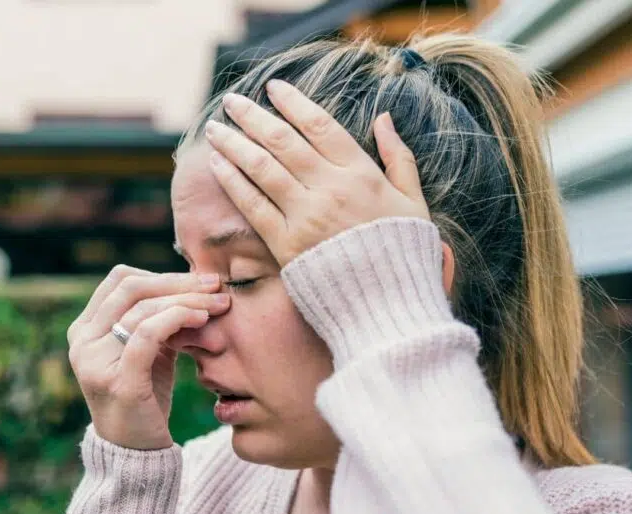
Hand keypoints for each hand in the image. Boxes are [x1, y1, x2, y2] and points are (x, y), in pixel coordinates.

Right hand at [67, 266, 230, 449]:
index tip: (199, 281)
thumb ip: (159, 320)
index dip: (162, 275)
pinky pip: (147, 335)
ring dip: (187, 301)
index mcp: (84, 329)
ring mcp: (95, 362)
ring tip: (218, 304)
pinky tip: (202, 319)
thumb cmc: (146, 397)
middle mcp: (82, 342)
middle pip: (131, 288)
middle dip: (179, 283)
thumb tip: (195, 283)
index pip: (120, 280)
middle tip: (215, 286)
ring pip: (142, 309)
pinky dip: (178, 319)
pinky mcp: (119, 382)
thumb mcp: (149, 352)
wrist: (136, 452)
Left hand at [204, 79, 430, 265]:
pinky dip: (233, 181)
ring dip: (234, 143)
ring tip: (216, 128)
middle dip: (253, 117)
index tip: (273, 88)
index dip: (293, 103)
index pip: (320, 125)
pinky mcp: (286, 245)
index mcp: (361, 174)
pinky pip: (253, 206)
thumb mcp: (414, 202)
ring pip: (262, 168)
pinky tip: (218, 164)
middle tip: (232, 101)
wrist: (388, 306)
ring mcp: (305, 217)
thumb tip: (383, 118)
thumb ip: (399, 157)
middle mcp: (330, 189)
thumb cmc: (403, 255)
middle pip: (283, 141)